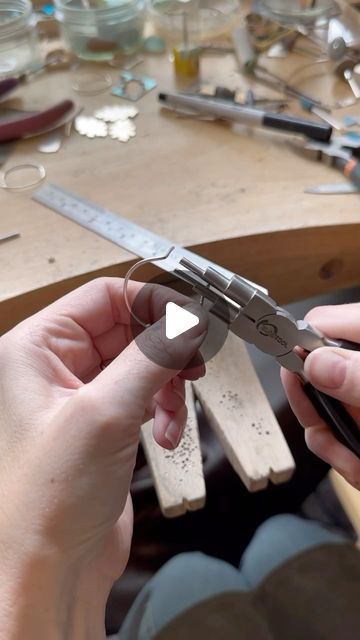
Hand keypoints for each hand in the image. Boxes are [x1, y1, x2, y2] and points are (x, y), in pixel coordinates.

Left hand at [0, 278, 206, 638]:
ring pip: (144, 363)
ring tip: (174, 416)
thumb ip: (152, 356)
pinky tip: (167, 436)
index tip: (192, 320)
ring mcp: (83, 396)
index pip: (105, 297)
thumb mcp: (106, 413)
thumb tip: (189, 319)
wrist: (52, 567)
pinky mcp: (106, 423)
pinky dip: (167, 410)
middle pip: (130, 329)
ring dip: (170, 386)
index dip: (152, 304)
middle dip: (166, 352)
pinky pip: (147, 395)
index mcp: (37, 349)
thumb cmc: (49, 499)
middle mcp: (57, 366)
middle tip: (194, 367)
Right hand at [281, 303, 359, 489]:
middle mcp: (359, 367)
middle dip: (316, 416)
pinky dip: (346, 456)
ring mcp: (357, 392)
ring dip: (333, 445)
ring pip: (320, 412)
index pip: (318, 324)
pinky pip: (337, 433)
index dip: (298, 350)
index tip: (293, 380)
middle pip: (310, 377)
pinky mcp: (359, 416)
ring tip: (356, 464)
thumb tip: (316, 363)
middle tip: (333, 439)